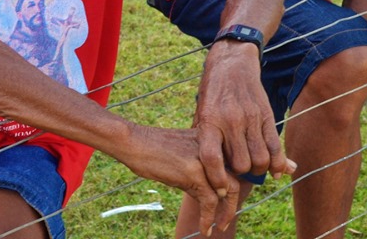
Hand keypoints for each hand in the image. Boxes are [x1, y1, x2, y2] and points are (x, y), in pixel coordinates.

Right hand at [115, 125, 240, 235]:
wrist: (132, 141)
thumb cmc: (151, 147)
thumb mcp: (182, 153)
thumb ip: (199, 168)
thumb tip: (212, 195)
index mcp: (210, 139)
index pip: (230, 168)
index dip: (230, 189)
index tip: (226, 203)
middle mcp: (212, 147)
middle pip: (234, 179)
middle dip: (232, 203)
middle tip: (225, 220)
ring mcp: (204, 159)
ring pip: (226, 191)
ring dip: (225, 214)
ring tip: (218, 227)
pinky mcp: (194, 172)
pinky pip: (209, 201)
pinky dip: (208, 218)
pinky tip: (204, 227)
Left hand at [196, 42, 296, 182]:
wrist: (232, 63)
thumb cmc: (212, 93)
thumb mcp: (201, 113)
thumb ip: (207, 141)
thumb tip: (211, 174)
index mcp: (210, 120)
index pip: (212, 157)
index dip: (216, 178)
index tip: (220, 189)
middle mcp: (231, 120)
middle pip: (241, 164)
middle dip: (239, 174)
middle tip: (236, 171)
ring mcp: (251, 118)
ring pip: (261, 160)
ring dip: (257, 170)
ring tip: (251, 165)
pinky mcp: (267, 116)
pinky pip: (276, 147)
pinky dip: (277, 164)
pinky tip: (275, 171)